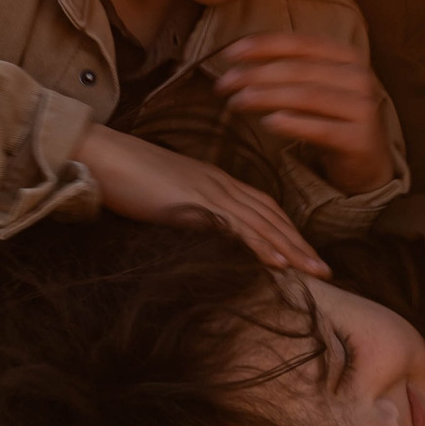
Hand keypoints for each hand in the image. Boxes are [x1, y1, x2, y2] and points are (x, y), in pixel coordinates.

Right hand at [75, 125, 327, 275]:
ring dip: (291, 248)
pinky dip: (261, 244)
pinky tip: (279, 262)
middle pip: (271, 214)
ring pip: (261, 222)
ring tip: (316, 271)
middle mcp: (218, 182)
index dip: (287, 229)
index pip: (262, 206)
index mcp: (213, 179)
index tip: (306, 253)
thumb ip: (185, 211)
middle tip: (326, 270)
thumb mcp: (163, 196)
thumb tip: (197, 232)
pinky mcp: (192, 202)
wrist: (98, 154)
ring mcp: (207, 190)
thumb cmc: (122, 176)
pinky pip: (235, 226)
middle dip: (300, 243)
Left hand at [212, 33, 396, 195]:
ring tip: (236, 104)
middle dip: (255, 74)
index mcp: (348, 56)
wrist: (367, 163)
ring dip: (265, 98)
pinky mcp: (360, 140)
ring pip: (306, 96)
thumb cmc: (331, 119)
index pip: (301, 42)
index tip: (229, 54)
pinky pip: (320, 129)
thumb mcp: (317, 86)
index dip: (263, 45)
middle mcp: (360, 77)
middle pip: (298, 69)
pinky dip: (291, 124)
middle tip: (223, 85)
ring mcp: (363, 108)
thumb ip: (290, 68)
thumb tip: (238, 58)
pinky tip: (266, 123)